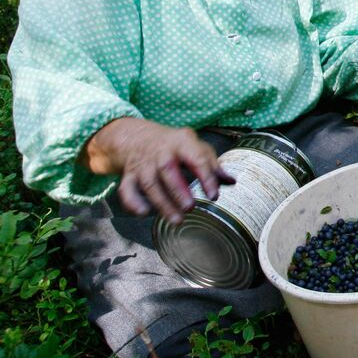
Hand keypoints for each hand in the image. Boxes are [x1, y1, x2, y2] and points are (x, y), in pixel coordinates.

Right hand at [91, 119, 230, 224]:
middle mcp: (161, 152)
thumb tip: (231, 181)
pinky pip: (126, 189)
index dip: (206, 177)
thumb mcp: (195, 147)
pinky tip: (144, 213)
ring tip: (177, 219)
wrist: (137, 137)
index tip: (214, 195)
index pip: (196, 158)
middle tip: (190, 208)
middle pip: (167, 170)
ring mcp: (143, 164)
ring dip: (162, 203)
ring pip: (149, 184)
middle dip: (178, 191)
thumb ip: (212, 164)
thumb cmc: (174, 146)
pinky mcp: (129, 175)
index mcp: (182, 143)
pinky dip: (132, 202)